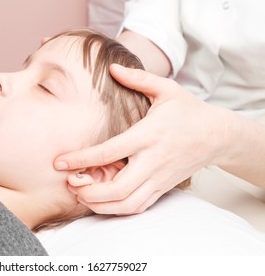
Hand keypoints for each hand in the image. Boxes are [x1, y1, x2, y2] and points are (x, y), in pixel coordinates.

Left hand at [55, 64, 229, 214]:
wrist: (217, 135)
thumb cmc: (188, 111)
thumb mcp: (167, 89)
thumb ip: (138, 78)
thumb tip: (112, 67)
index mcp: (148, 135)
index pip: (109, 152)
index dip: (81, 159)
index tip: (59, 162)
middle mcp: (152, 161)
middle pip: (118, 188)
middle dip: (88, 191)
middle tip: (69, 184)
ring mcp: (159, 178)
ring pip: (127, 203)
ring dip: (101, 205)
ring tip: (82, 195)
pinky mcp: (163, 187)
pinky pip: (138, 207)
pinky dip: (117, 210)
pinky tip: (102, 202)